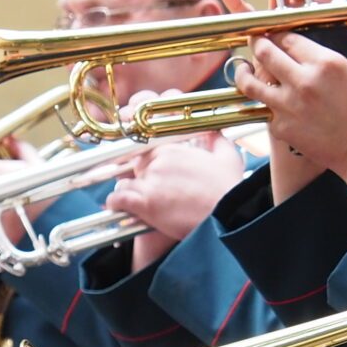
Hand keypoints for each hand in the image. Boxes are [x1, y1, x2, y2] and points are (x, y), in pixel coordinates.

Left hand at [109, 131, 245, 268]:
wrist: (228, 217)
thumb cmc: (229, 190)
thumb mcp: (228, 157)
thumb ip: (217, 138)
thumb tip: (213, 129)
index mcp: (174, 147)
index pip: (147, 149)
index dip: (148, 163)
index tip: (150, 173)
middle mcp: (159, 160)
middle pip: (135, 166)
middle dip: (139, 178)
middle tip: (148, 192)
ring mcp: (150, 180)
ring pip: (124, 182)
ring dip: (128, 192)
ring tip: (135, 203)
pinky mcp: (145, 201)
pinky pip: (118, 199)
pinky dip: (116, 204)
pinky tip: (122, 208)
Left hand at [213, 0, 346, 211]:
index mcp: (325, 63)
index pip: (289, 37)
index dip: (280, 33)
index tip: (276, 33)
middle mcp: (302, 81)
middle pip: (265, 52)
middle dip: (258, 42)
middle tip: (256, 40)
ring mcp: (288, 106)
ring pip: (251, 82)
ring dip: (245, 72)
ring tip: (243, 68)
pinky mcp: (282, 129)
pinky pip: (264, 111)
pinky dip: (264, 105)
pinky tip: (265, 101)